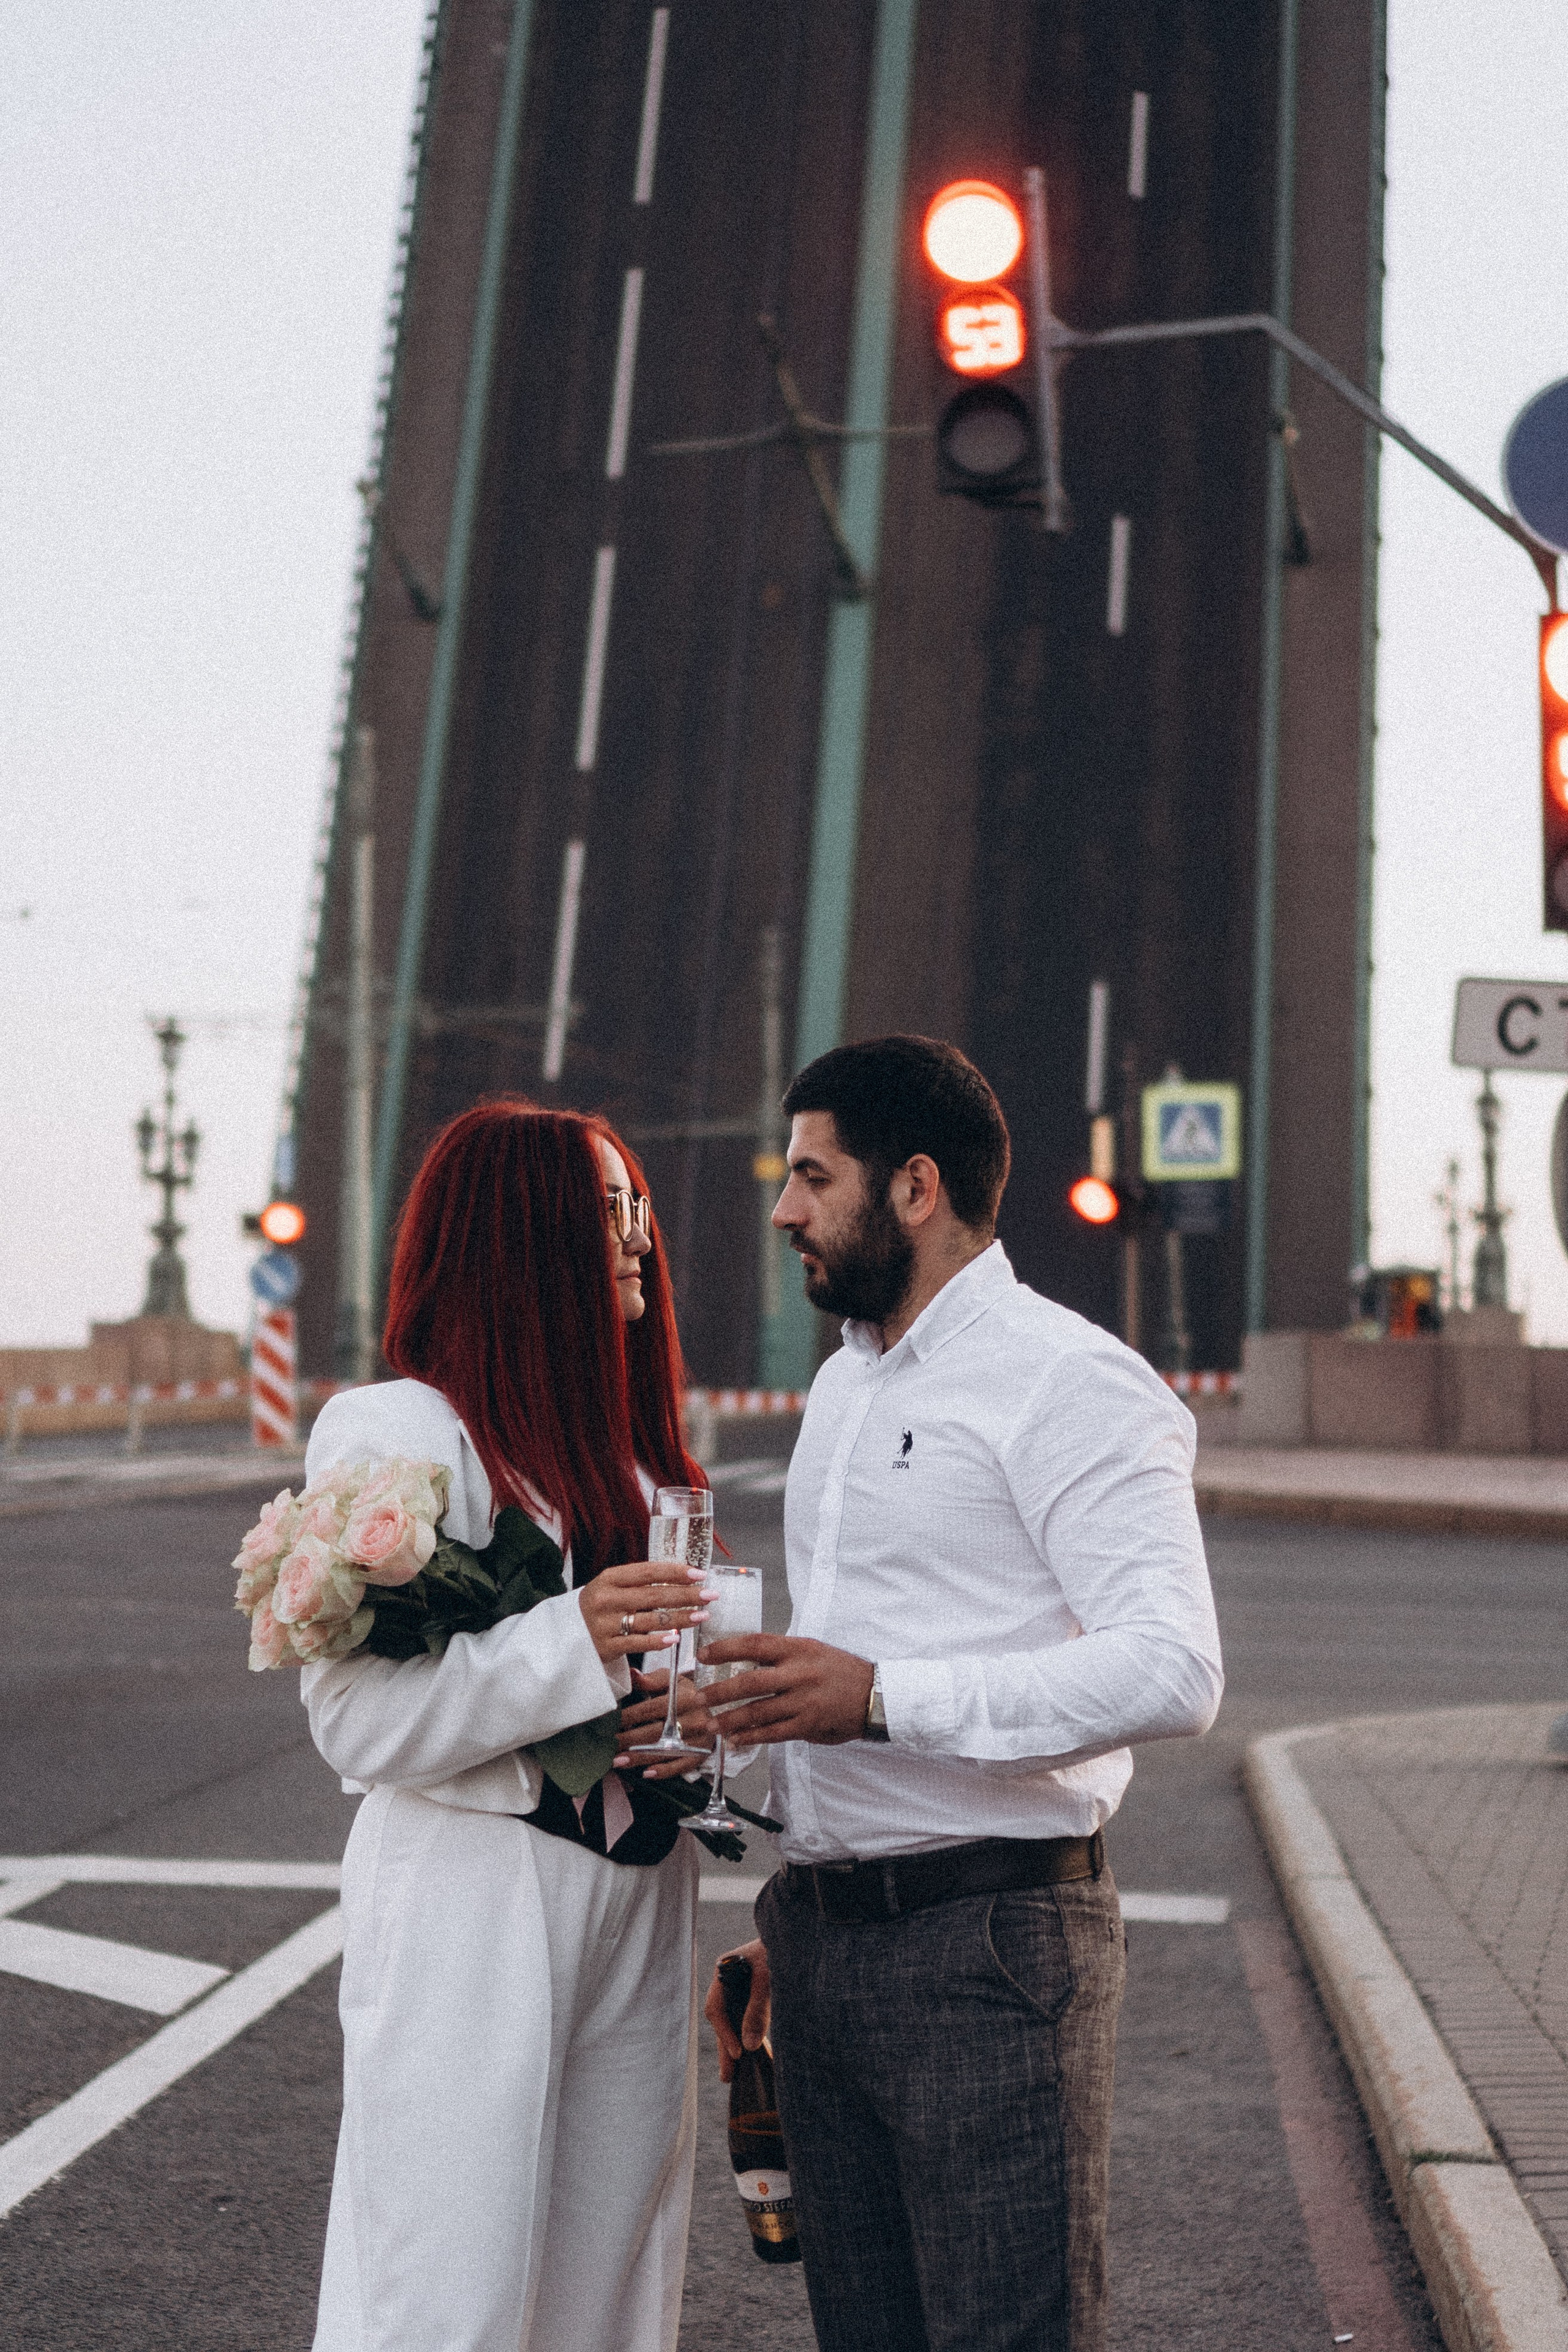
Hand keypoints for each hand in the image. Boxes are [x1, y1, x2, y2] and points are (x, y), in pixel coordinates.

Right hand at [579, 1558, 709, 1665]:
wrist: (566, 1635)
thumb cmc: (599, 1608)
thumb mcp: (611, 1588)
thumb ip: (638, 1583)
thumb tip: (682, 1578)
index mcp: (609, 1578)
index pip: (647, 1572)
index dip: (675, 1572)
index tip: (699, 1573)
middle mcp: (605, 1599)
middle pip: (653, 1595)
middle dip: (686, 1595)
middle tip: (710, 1595)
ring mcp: (605, 1624)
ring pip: (650, 1620)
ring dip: (680, 1618)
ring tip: (702, 1616)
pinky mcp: (606, 1647)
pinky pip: (638, 1643)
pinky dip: (659, 1641)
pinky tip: (676, 1638)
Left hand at [613, 1669, 714, 1779]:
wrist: (714, 1709)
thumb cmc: (685, 1694)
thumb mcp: (672, 1680)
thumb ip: (651, 1679)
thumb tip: (632, 1674)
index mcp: (686, 1698)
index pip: (654, 1708)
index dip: (631, 1716)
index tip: (612, 1722)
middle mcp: (695, 1719)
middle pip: (657, 1732)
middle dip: (630, 1739)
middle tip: (609, 1745)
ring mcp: (699, 1739)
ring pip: (665, 1751)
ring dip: (640, 1758)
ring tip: (618, 1761)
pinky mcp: (701, 1755)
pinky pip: (681, 1765)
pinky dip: (663, 1771)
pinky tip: (646, 1773)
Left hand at [694, 1634, 873, 1745]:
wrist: (874, 1695)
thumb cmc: (838, 1670)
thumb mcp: (811, 1650)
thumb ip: (780, 1654)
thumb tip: (742, 1657)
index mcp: (798, 1649)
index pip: (755, 1644)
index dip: (725, 1649)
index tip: (702, 1656)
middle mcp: (799, 1674)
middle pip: (751, 1682)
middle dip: (720, 1691)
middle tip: (698, 1698)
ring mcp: (804, 1702)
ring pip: (759, 1712)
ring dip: (731, 1720)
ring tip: (710, 1725)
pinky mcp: (808, 1725)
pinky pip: (774, 1733)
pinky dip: (752, 1737)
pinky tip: (736, 1740)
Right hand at [704, 1938, 770, 2082]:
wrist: (798, 1934)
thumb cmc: (779, 1949)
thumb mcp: (767, 1978)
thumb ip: (757, 2010)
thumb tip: (749, 2046)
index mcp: (725, 1970)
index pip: (716, 2007)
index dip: (725, 2032)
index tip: (738, 2052)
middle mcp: (729, 1980)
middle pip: (723, 2019)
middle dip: (726, 2046)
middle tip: (728, 2075)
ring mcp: (741, 1987)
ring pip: (734, 2021)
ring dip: (736, 2045)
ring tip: (733, 2073)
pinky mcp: (755, 1994)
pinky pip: (747, 2018)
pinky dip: (749, 2035)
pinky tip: (754, 2053)